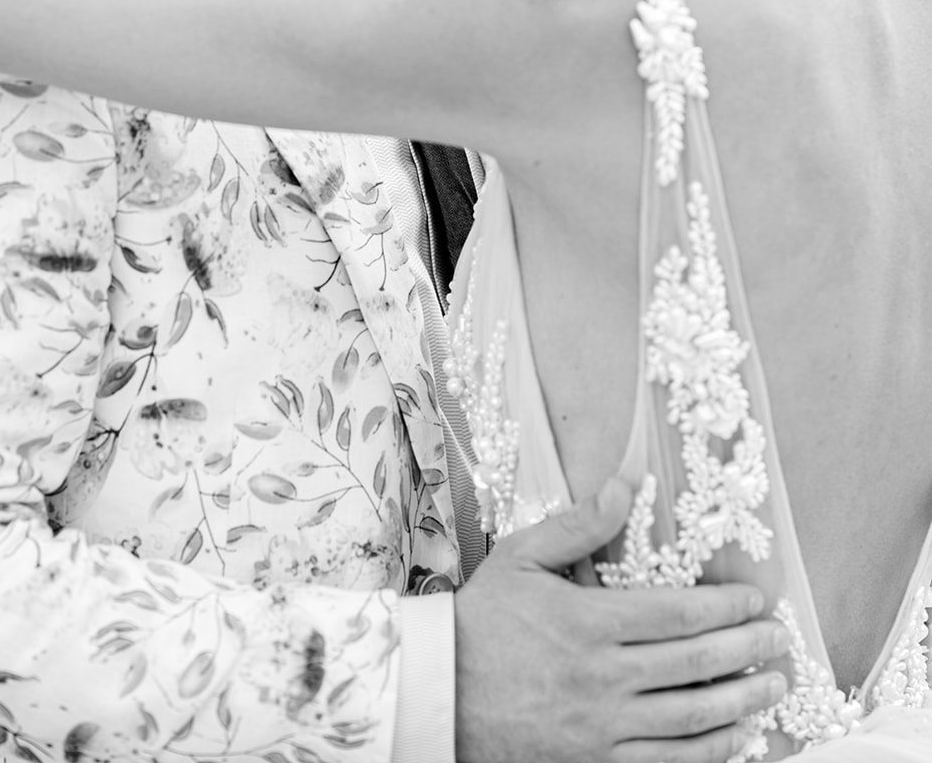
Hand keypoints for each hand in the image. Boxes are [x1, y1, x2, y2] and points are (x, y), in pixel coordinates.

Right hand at [454, 478, 787, 762]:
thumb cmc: (482, 621)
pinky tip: (735, 739)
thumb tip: (626, 482)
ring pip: (690, 720)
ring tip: (771, 688)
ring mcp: (601, 729)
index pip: (679, 613)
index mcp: (589, 622)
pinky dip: (709, 753)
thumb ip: (580, 525)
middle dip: (747, 652)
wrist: (439, 694)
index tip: (756, 602)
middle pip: (696, 666)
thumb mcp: (522, 557)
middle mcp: (602, 678)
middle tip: (780, 643)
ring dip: (741, 703)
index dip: (726, 608)